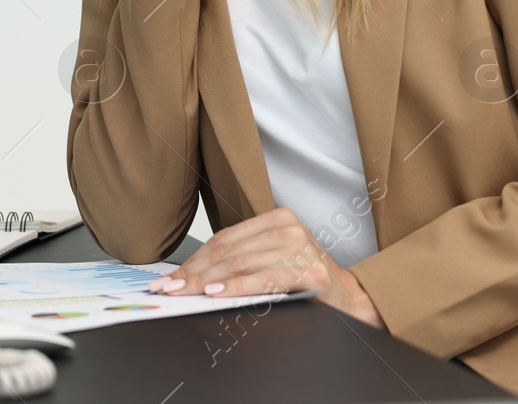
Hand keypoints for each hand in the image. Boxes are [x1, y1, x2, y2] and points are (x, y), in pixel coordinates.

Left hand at [145, 208, 385, 329]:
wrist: (348, 298)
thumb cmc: (306, 282)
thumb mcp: (273, 261)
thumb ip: (242, 260)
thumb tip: (193, 276)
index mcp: (278, 219)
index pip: (225, 239)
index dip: (194, 259)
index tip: (170, 277)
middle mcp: (289, 228)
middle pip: (228, 252)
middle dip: (193, 273)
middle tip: (168, 288)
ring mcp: (300, 248)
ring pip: (240, 264)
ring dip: (206, 282)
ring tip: (184, 293)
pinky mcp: (309, 272)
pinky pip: (263, 280)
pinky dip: (236, 288)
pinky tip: (215, 294)